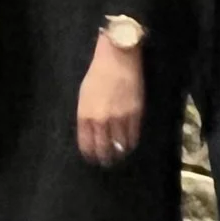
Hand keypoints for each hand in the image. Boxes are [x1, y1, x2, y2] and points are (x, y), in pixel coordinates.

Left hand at [76, 38, 144, 165]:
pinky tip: (129, 145)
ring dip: (119, 153)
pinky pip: (133, 136)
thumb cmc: (97, 75)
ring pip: (120, 146)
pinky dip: (131, 143)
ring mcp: (120, 119)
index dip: (90, 155)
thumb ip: (86, 117)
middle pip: (104, 149)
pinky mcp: (135, 114)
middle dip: (105, 158)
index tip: (92, 158)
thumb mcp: (83, 97)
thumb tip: (91, 134)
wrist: (117, 59)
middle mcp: (101, 121)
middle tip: (106, 162)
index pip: (87, 145)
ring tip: (119, 155)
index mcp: (85, 116)